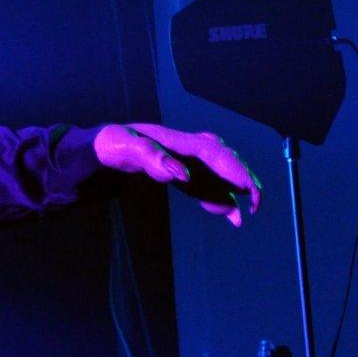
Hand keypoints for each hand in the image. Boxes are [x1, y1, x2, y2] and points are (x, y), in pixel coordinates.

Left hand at [92, 123, 262, 226]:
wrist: (102, 147)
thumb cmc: (113, 142)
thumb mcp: (126, 146)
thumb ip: (152, 157)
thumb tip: (183, 174)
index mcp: (178, 139)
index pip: (215, 153)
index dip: (235, 169)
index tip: (249, 189)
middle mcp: (189, 148)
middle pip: (225, 161)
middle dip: (243, 179)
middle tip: (255, 203)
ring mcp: (188, 161)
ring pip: (221, 175)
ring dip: (234, 194)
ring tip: (242, 216)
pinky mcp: (184, 174)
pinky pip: (210, 186)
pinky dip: (222, 200)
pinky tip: (232, 217)